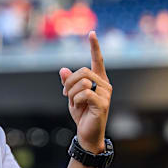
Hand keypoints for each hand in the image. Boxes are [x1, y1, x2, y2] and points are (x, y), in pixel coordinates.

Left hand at [59, 31, 111, 152]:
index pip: (97, 61)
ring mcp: (105, 94)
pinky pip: (84, 94)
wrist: (87, 134)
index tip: (92, 33)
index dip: (94, 47)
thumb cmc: (82, 114)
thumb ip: (68, 83)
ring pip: (82, 82)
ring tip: (73, 103)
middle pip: (82, 72)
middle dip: (69, 83)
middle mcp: (105, 85)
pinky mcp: (102, 104)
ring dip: (71, 93)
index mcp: (99, 81)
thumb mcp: (71, 96)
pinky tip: (78, 108)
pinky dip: (75, 100)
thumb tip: (62, 70)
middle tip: (65, 95)